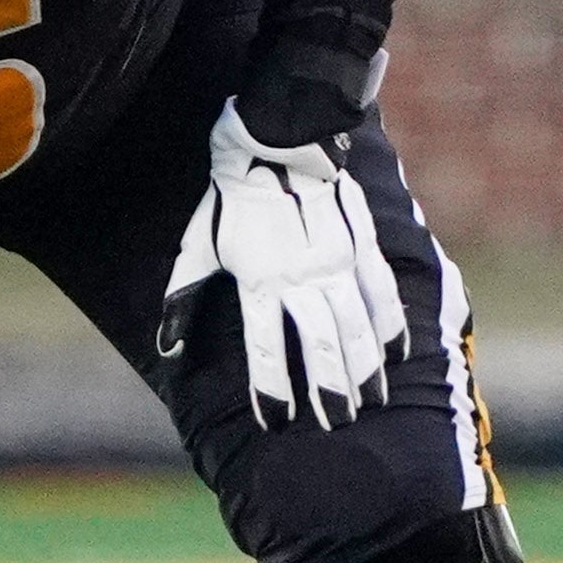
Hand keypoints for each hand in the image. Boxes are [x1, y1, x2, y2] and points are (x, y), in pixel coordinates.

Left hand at [156, 98, 408, 425]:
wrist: (275, 140)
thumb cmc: (230, 196)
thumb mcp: (198, 245)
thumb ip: (184, 297)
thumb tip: (166, 348)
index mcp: (259, 281)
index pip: (267, 346)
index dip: (272, 387)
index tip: (278, 419)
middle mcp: (301, 278)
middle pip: (320, 344)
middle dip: (329, 389)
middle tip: (337, 423)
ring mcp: (337, 262)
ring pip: (356, 325)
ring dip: (364, 367)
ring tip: (370, 401)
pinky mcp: (361, 244)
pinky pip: (381, 291)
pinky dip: (391, 323)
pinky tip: (396, 353)